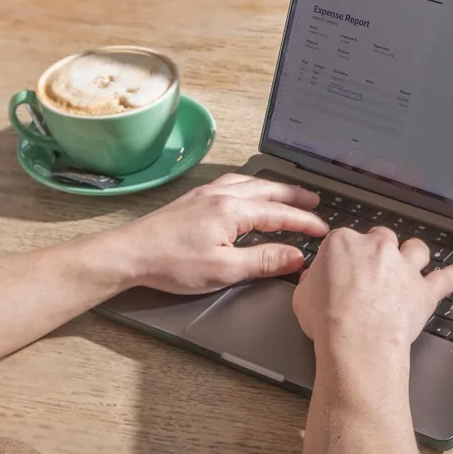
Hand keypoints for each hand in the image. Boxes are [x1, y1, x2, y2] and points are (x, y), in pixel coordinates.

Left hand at [105, 174, 330, 294]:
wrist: (129, 254)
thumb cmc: (170, 263)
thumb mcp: (224, 270)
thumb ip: (263, 261)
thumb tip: (295, 257)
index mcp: (232, 210)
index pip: (280, 214)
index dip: (305, 223)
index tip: (323, 231)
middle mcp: (221, 195)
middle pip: (268, 191)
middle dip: (295, 197)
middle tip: (315, 202)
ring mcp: (205, 194)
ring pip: (250, 183)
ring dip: (273, 188)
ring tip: (288, 194)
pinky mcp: (193, 200)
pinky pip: (231, 183)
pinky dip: (250, 185)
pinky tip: (248, 191)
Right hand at [292, 227, 452, 362]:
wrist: (357, 340)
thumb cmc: (328, 319)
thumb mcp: (302, 297)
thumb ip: (311, 282)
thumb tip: (312, 280)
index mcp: (344, 243)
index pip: (344, 240)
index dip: (344, 256)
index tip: (342, 270)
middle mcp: (377, 248)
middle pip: (382, 238)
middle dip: (378, 251)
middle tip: (373, 270)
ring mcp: (404, 267)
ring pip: (416, 249)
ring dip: (414, 256)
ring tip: (411, 267)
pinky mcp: (424, 290)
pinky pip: (446, 277)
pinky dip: (451, 276)